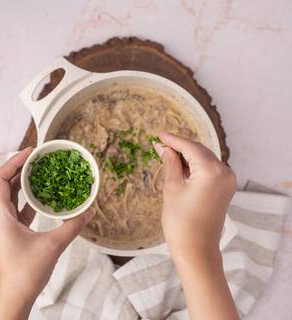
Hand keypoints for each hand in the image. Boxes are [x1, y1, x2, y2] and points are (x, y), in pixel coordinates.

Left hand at [0, 148, 94, 319]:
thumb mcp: (54, 245)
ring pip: (9, 195)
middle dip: (19, 168)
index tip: (30, 152)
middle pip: (4, 184)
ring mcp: (3, 225)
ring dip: (22, 182)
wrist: (15, 295)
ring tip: (40, 172)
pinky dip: (27, 198)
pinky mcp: (10, 231)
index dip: (13, 161)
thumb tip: (89, 211)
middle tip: (38, 158)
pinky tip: (42, 195)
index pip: (0, 180)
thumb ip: (73, 226)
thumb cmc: (27, 272)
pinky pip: (17, 207)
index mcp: (1, 217)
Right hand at [155, 132, 238, 319]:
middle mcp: (225, 172)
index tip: (158, 134)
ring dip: (187, 156)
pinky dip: (195, 166)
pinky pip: (209, 170)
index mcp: (212, 170)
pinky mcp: (226, 188)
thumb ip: (171, 163)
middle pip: (199, 151)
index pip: (190, 147)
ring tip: (167, 155)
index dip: (172, 139)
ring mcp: (228, 181)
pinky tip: (181, 166)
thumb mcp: (172, 188)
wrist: (196, 250)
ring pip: (204, 159)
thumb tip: (166, 148)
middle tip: (160, 144)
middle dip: (180, 147)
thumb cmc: (180, 221)